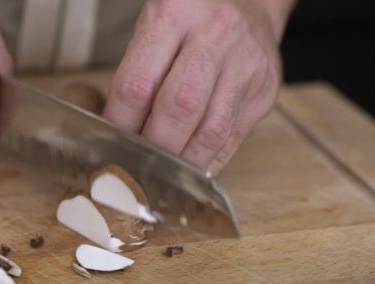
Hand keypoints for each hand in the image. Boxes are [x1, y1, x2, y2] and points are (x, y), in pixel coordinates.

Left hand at [104, 0, 294, 173]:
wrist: (247, 5)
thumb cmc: (188, 22)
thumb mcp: (153, 30)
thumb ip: (137, 75)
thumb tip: (116, 134)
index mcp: (173, 15)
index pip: (138, 84)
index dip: (120, 125)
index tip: (111, 146)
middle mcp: (214, 36)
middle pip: (178, 108)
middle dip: (153, 147)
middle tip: (135, 167)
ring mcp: (245, 64)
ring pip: (210, 130)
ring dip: (181, 162)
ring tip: (161, 175)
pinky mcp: (264, 91)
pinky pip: (231, 138)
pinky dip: (206, 161)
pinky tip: (189, 171)